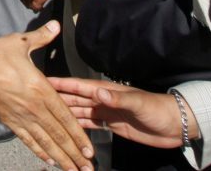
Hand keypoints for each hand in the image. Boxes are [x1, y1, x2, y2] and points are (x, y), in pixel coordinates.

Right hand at [0, 22, 94, 170]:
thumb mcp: (21, 42)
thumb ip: (42, 37)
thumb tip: (56, 25)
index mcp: (41, 88)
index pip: (65, 116)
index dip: (78, 134)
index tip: (89, 149)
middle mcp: (34, 107)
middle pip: (58, 135)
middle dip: (74, 153)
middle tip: (87, 169)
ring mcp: (21, 117)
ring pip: (45, 142)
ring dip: (60, 158)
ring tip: (73, 170)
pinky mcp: (9, 121)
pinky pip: (27, 140)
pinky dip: (39, 151)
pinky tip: (49, 161)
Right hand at [49, 78, 198, 148]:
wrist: (174, 125)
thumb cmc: (157, 109)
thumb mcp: (138, 103)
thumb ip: (117, 97)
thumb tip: (96, 91)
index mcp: (108, 91)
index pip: (80, 86)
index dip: (62, 84)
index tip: (44, 81)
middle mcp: (103, 100)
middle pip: (75, 99)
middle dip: (57, 98)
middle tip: (36, 100)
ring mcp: (106, 112)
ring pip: (80, 112)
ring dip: (64, 113)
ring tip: (45, 115)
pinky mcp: (111, 125)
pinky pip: (89, 125)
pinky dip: (77, 126)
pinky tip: (65, 129)